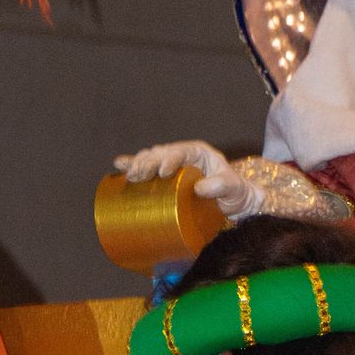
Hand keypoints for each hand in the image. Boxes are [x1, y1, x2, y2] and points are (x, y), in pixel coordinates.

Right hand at [111, 137, 260, 217]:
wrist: (232, 202)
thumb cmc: (235, 192)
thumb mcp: (233, 188)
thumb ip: (221, 186)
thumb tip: (199, 188)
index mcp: (198, 152)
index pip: (181, 151)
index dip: (169, 159)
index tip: (163, 172)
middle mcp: (182, 155)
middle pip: (161, 154)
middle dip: (148, 163)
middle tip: (139, 176)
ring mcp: (172, 165)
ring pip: (151, 158)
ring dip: (138, 164)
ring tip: (130, 175)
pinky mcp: (165, 178)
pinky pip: (147, 168)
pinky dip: (133, 165)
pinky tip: (119, 165)